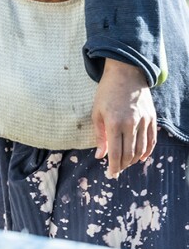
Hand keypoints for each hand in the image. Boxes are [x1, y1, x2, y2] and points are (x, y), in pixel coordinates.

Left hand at [92, 58, 156, 177]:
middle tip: (117, 171)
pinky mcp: (152, 118)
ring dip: (133, 160)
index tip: (111, 174)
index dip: (114, 166)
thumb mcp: (96, 113)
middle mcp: (131, 124)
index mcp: (114, 123)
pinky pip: (151, 140)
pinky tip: (140, 157)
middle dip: (123, 165)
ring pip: (141, 149)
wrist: (126, 74)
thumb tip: (100, 155)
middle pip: (129, 153)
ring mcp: (144, 121)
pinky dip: (147, 151)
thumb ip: (99, 136)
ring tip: (125, 164)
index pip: (116, 152)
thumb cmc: (106, 93)